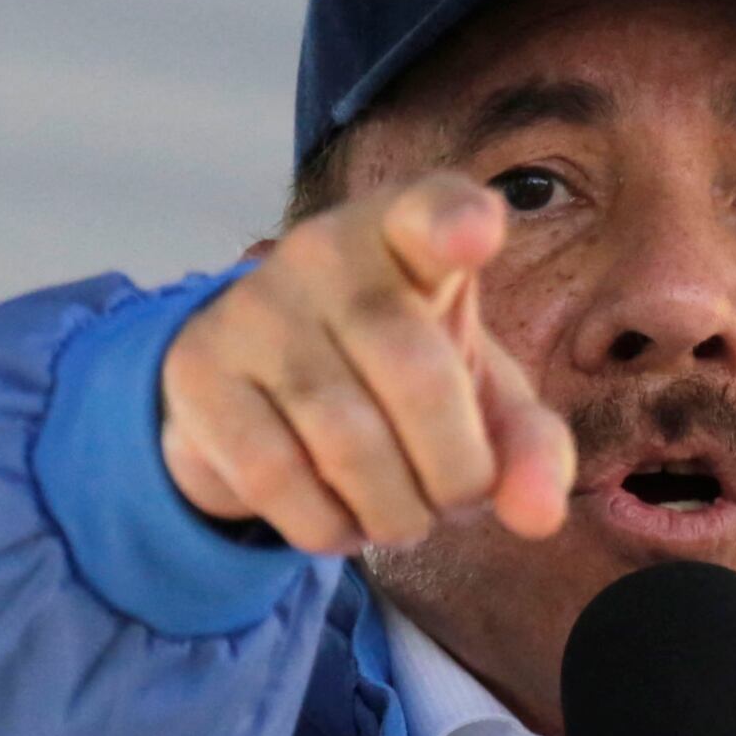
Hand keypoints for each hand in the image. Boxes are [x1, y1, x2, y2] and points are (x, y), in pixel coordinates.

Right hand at [160, 173, 572, 554]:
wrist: (266, 390)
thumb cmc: (402, 377)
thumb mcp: (481, 400)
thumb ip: (530, 447)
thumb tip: (538, 515)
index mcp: (410, 235)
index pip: (433, 211)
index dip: (456, 223)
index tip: (477, 232)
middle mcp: (326, 251)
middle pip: (415, 374)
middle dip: (456, 471)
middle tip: (457, 498)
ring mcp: (253, 306)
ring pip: (345, 439)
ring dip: (395, 510)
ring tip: (405, 516)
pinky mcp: (197, 369)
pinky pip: (275, 475)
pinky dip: (327, 525)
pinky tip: (343, 522)